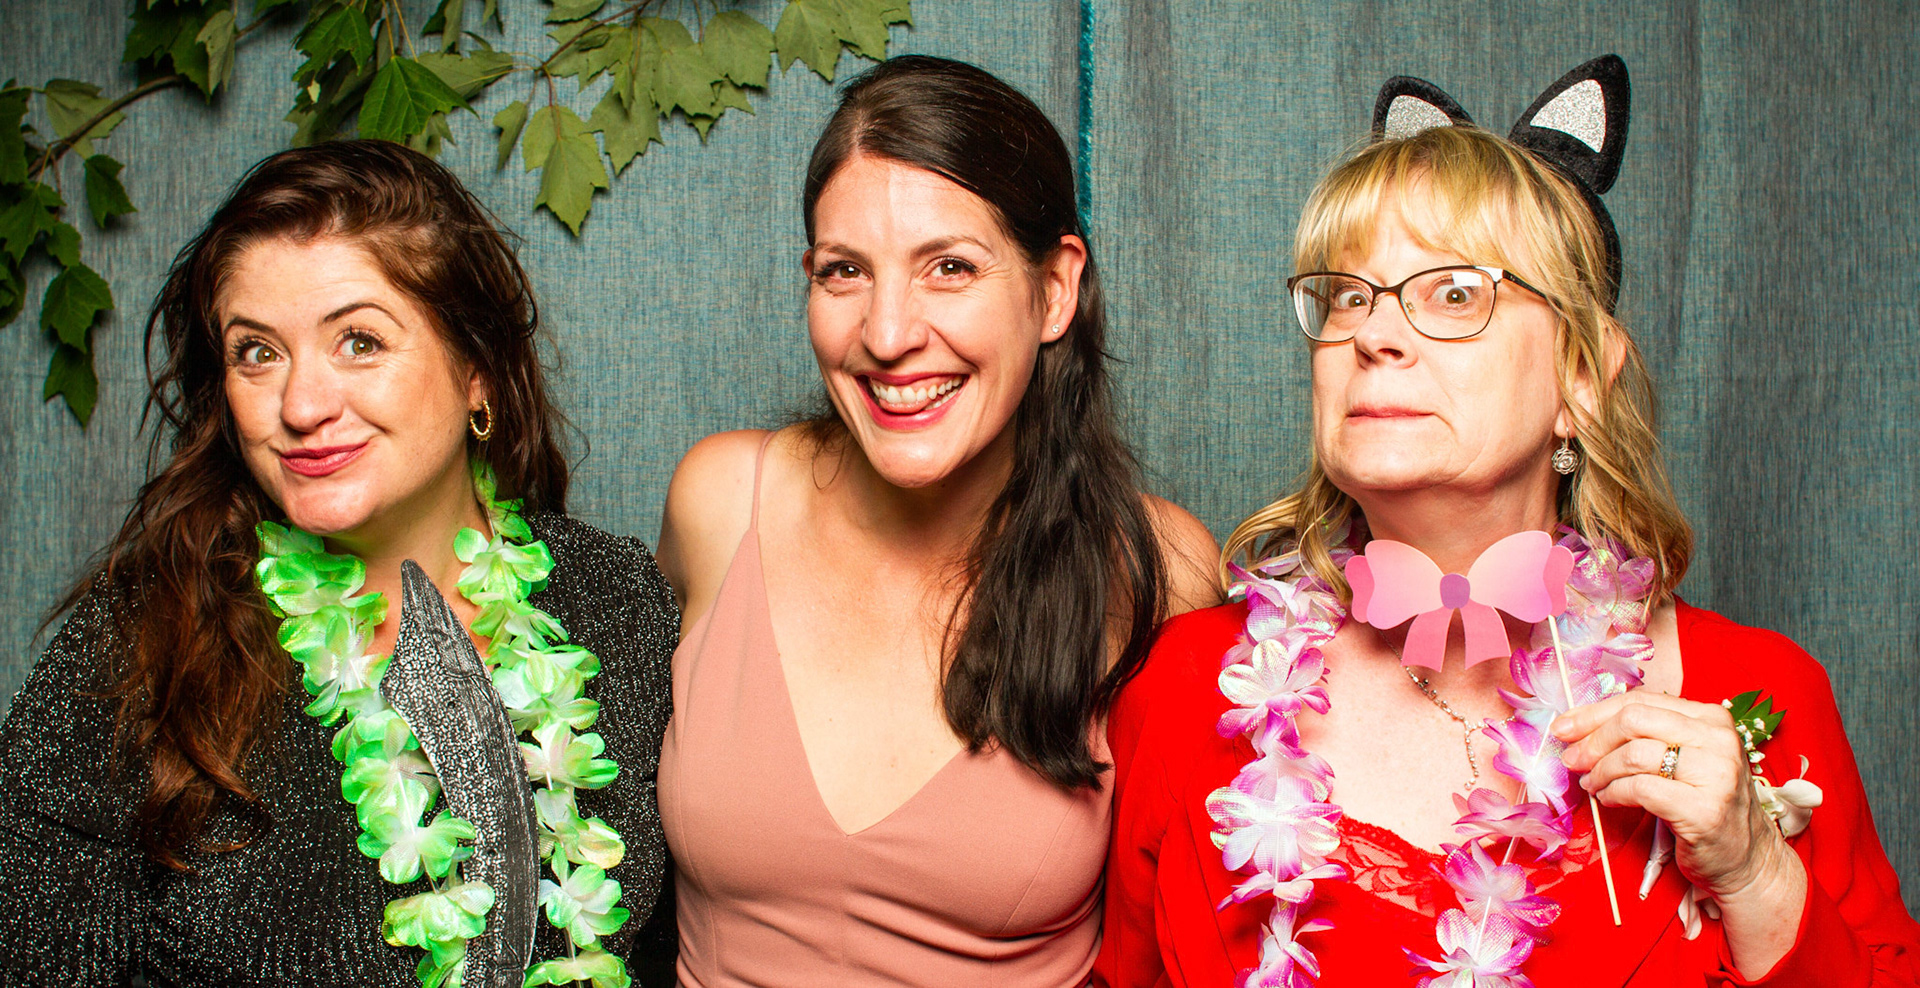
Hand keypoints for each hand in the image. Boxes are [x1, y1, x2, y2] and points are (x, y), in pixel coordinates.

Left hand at [1551, 693, 1793, 900]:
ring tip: (1591, 784)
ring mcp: (1716, 774)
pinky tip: (1608, 799)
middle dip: (1592, 740)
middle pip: (1633, 721)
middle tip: (1571, 759)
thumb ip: (1644, 736)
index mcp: (1711, 718)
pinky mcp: (1704, 810)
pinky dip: (1614, 793)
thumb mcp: (1682, 759)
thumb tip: (1578, 727)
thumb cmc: (1704, 805)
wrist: (1745, 860)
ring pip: (1633, 754)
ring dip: (1600, 770)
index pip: (1640, 701)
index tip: (1563, 728)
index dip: (1593, 713)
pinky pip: (1640, 789)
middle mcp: (1718, 739)